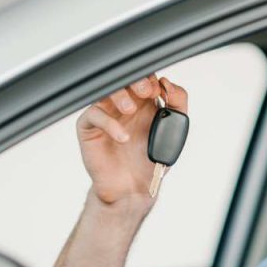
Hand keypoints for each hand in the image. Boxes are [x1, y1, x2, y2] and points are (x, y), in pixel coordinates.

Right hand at [76, 74, 188, 208]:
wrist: (133, 189)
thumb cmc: (150, 161)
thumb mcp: (173, 131)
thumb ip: (178, 105)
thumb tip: (168, 83)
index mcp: (143, 101)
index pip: (143, 77)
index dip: (149, 78)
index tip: (157, 89)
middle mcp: (122, 104)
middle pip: (123, 78)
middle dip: (135, 81)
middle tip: (145, 92)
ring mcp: (105, 114)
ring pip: (105, 90)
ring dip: (120, 96)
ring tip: (131, 110)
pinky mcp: (89, 128)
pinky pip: (94, 114)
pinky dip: (108, 123)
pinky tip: (123, 137)